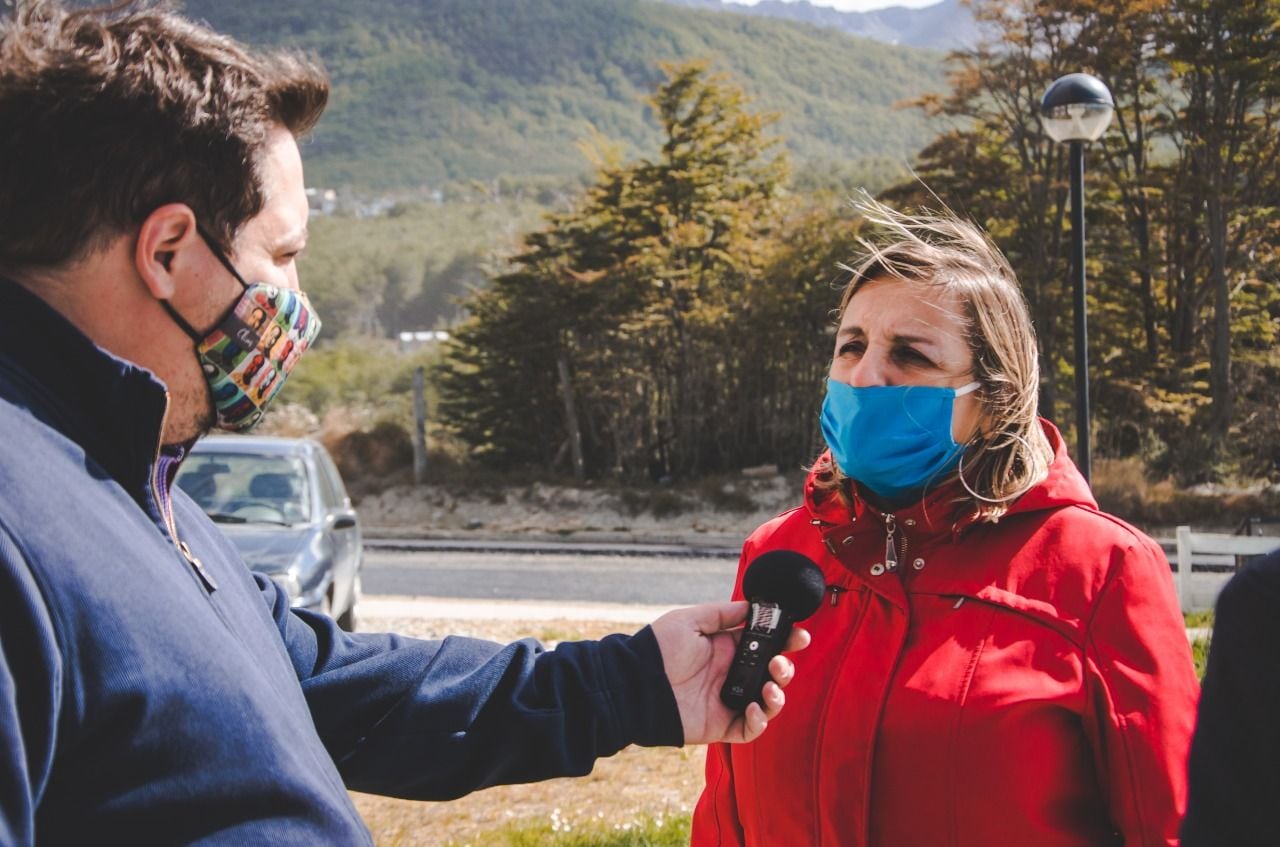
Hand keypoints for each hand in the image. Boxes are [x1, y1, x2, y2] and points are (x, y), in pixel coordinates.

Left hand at [650, 600, 809, 744]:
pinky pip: (751, 729)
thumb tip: (751, 605)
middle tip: (778, 663)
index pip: (765, 644)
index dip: (786, 640)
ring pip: (768, 702)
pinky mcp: (722, 725)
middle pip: (772, 673)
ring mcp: (728, 700)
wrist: (635, 685)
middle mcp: (731, 674)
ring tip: (770, 686)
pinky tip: (753, 708)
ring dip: (778, 694)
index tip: (800, 635)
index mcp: (726, 648)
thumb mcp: (690, 620)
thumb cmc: (658, 650)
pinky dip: (760, 720)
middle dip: (785, 667)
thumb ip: (722, 613)